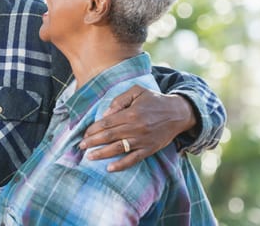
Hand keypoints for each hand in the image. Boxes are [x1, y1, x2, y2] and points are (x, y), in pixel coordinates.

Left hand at [79, 85, 195, 171]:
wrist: (178, 113)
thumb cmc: (155, 100)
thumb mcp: (137, 92)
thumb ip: (120, 100)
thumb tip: (105, 114)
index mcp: (131, 113)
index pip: (106, 123)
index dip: (93, 129)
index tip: (85, 134)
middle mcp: (135, 128)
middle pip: (109, 137)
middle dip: (92, 142)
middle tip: (81, 146)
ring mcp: (142, 140)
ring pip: (117, 149)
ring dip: (101, 154)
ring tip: (89, 157)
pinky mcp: (149, 149)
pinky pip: (133, 159)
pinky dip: (121, 165)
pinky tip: (110, 168)